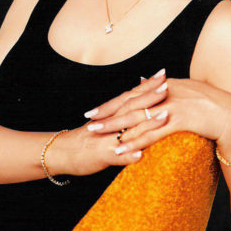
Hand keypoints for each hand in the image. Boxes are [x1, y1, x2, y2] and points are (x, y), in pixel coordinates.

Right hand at [50, 70, 169, 176]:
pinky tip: (141, 155)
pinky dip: (129, 156)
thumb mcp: (108, 122)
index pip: (133, 95)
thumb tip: (142, 103)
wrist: (63, 151)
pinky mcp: (103, 155)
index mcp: (114, 113)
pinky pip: (118, 157)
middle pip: (134, 107)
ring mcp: (108, 138)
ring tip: (164, 117)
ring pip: (130, 130)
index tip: (164, 74)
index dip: (149, 85)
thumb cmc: (89, 138)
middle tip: (167, 86)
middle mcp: (112, 122)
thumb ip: (124, 113)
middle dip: (151, 97)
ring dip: (147, 124)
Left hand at [85, 75, 230, 157]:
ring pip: (138, 117)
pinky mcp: (180, 119)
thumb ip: (163, 87)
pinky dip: (136, 140)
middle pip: (130, 103)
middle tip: (89, 121)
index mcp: (166, 85)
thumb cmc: (212, 106)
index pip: (133, 94)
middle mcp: (167, 92)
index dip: (113, 103)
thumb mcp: (186, 90)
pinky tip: (123, 148)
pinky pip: (153, 132)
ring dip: (116, 127)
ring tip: (98, 135)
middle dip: (108, 113)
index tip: (96, 110)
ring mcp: (173, 104)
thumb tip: (143, 80)